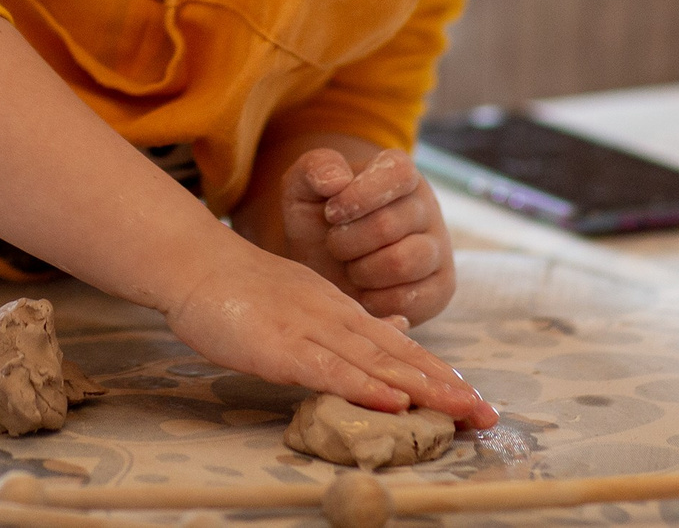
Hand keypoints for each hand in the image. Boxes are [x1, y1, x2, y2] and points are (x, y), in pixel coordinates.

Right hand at [160, 233, 493, 427]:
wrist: (192, 263)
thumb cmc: (241, 289)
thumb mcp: (305, 299)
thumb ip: (349, 321)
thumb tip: (399, 334)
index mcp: (340, 310)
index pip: (400, 346)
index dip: (439, 373)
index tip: (474, 398)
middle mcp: (334, 317)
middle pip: (399, 357)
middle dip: (446, 387)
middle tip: (486, 414)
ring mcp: (309, 330)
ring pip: (374, 362)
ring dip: (421, 389)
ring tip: (459, 409)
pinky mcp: (280, 346)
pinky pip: (329, 370)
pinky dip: (363, 387)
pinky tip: (392, 402)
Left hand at [277, 148, 453, 326]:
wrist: (325, 267)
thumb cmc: (317, 222)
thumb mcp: (303, 189)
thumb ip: (314, 168)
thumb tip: (337, 179)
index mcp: (400, 173)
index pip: (398, 173)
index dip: (359, 195)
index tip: (331, 212)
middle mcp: (426, 207)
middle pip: (389, 225)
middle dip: (346, 242)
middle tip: (334, 245)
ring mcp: (439, 248)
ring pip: (402, 263)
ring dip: (361, 271)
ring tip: (351, 266)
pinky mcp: (441, 287)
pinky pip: (411, 299)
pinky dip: (376, 301)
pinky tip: (364, 291)